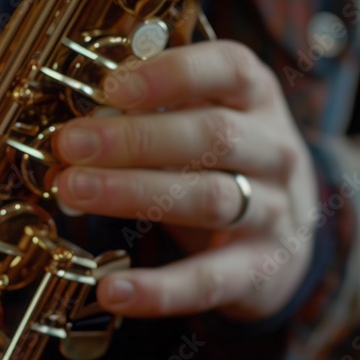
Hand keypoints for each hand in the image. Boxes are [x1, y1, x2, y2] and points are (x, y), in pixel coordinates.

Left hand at [53, 40, 318, 320]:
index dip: (170, 74)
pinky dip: (159, 290)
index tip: (111, 87)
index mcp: (256, 97)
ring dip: (134, 193)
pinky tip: (112, 290)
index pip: (229, 69)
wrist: (289, 236)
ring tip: (73, 191)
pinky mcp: (258, 270)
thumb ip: (154, 110)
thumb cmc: (226, 163)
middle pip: (213, 136)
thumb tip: (78, 118)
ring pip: (208, 199)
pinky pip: (208, 280)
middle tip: (70, 144)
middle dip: (135, 139)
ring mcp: (272, 212)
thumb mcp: (206, 118)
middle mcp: (274, 150)